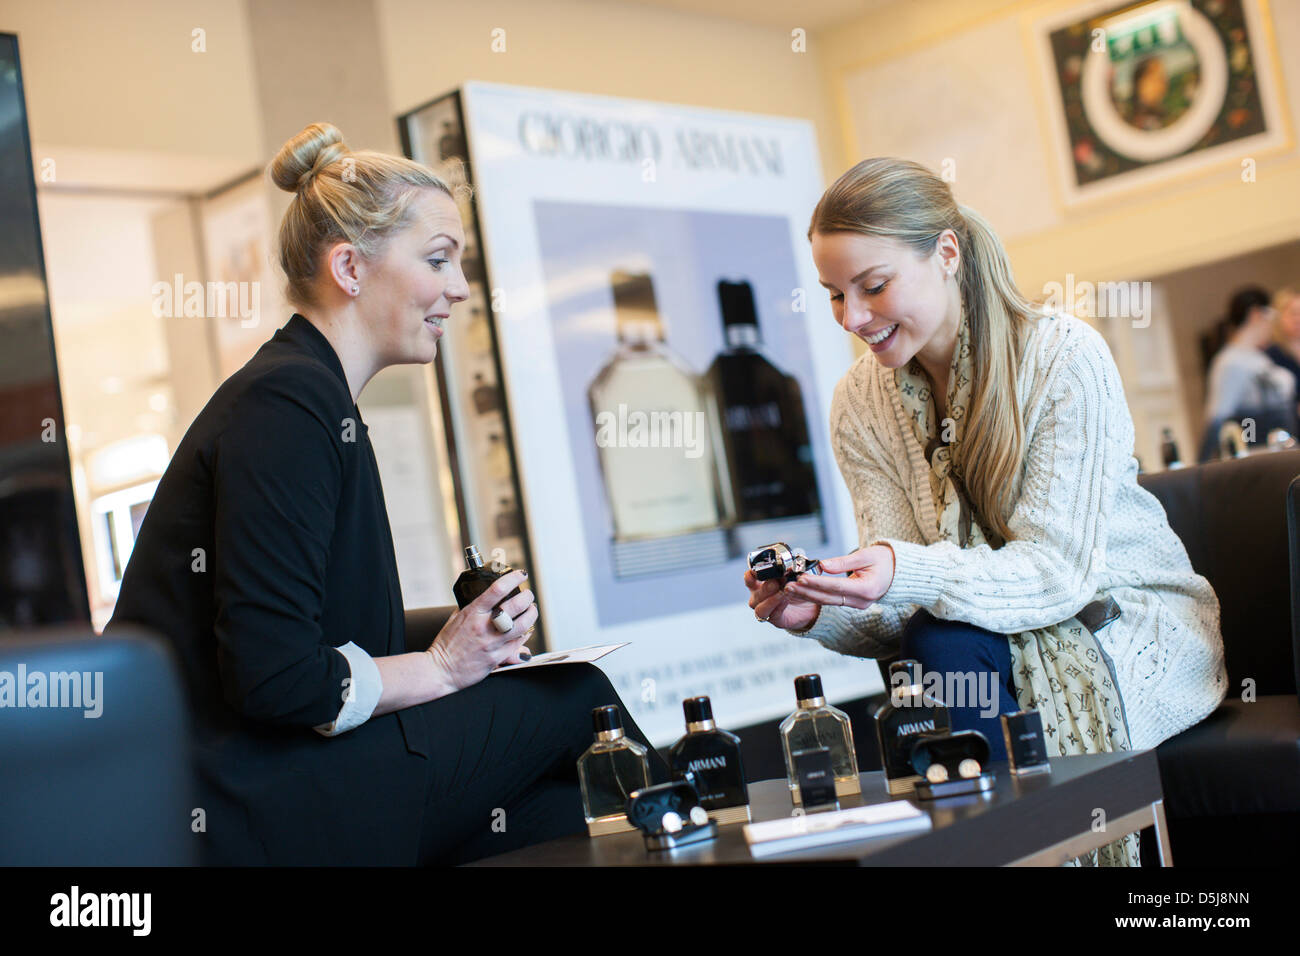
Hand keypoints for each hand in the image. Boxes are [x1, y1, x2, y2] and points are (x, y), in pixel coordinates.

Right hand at [426, 570, 536, 691]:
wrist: (440, 670)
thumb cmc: (446, 645)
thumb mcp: (455, 619)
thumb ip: (471, 607)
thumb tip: (482, 597)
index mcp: (473, 613)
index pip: (497, 590)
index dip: (513, 579)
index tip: (521, 575)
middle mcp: (484, 626)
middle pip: (516, 606)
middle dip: (527, 597)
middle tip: (528, 595)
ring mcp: (492, 643)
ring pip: (523, 625)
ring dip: (531, 615)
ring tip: (531, 610)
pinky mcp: (497, 658)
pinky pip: (518, 644)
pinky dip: (524, 635)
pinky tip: (524, 631)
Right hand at [744, 568, 819, 631]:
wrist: (810, 604)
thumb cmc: (797, 587)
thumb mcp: (795, 574)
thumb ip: (792, 568)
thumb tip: (794, 562)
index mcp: (760, 584)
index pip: (749, 579)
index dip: (750, 576)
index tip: (756, 571)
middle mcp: (760, 597)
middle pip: (755, 594)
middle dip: (765, 587)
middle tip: (776, 581)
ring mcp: (766, 609)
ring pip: (760, 608)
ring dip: (770, 599)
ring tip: (782, 592)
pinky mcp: (776, 620)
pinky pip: (773, 615)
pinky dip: (779, 606)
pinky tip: (786, 600)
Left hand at [783, 544, 894, 608]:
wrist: (898, 573)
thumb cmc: (886, 561)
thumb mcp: (867, 555)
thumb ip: (843, 562)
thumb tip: (823, 565)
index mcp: (867, 588)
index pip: (837, 586)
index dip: (818, 583)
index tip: (802, 578)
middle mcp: (862, 600)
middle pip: (829, 598)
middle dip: (807, 593)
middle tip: (789, 586)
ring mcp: (857, 604)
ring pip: (828, 601)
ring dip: (808, 596)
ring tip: (790, 589)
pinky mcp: (852, 603)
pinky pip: (831, 600)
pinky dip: (816, 595)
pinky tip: (802, 590)